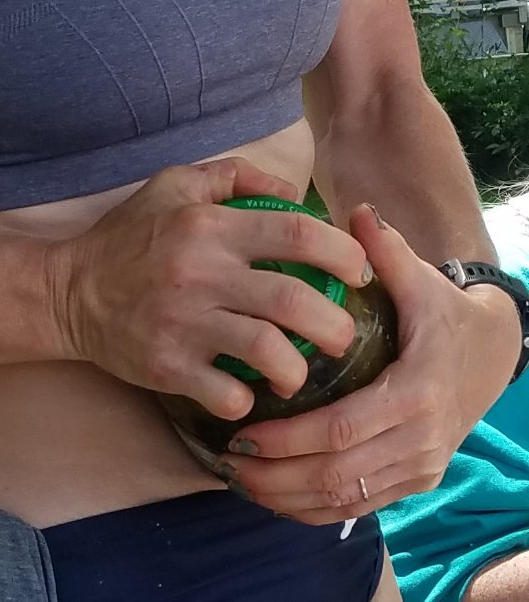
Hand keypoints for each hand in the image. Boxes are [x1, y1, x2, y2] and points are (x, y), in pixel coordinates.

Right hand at [47, 158, 369, 418]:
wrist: (68, 290)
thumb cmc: (129, 236)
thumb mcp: (174, 185)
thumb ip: (234, 176)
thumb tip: (291, 191)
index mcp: (208, 225)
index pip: (296, 233)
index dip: (343, 254)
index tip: (358, 273)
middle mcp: (199, 272)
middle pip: (293, 301)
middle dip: (336, 324)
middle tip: (344, 336)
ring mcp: (182, 322)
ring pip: (267, 352)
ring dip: (297, 369)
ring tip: (300, 373)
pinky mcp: (166, 365)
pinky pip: (226, 394)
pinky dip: (247, 399)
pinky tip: (247, 394)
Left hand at [215, 203, 522, 524]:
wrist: (494, 354)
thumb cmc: (443, 314)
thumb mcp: (421, 282)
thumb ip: (387, 252)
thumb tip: (358, 211)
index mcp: (416, 392)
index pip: (344, 427)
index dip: (291, 438)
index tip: (243, 433)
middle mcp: (420, 440)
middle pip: (338, 474)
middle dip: (276, 475)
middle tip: (226, 461)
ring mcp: (420, 468)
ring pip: (346, 499)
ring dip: (287, 496)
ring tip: (238, 480)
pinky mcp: (414, 482)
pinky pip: (359, 507)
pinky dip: (312, 508)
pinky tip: (272, 497)